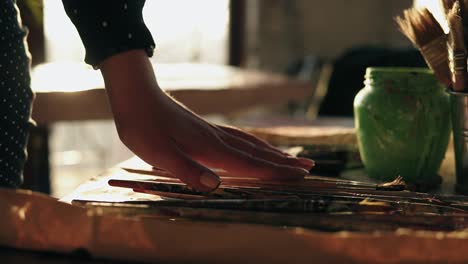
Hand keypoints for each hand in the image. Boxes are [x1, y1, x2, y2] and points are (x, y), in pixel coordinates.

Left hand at [100, 50, 313, 191]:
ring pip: (251, 143)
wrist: (137, 96)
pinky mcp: (206, 129)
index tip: (299, 176)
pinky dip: (256, 145)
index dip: (275, 172)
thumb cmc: (143, 126)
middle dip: (284, 162)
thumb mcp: (158, 153)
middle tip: (309, 167)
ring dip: (274, 152)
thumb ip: (187, 170)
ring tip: (292, 157)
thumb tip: (216, 186)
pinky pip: (240, 138)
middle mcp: (217, 139)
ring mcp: (213, 132)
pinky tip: (256, 146)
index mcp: (209, 148)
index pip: (249, 164)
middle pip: (257, 152)